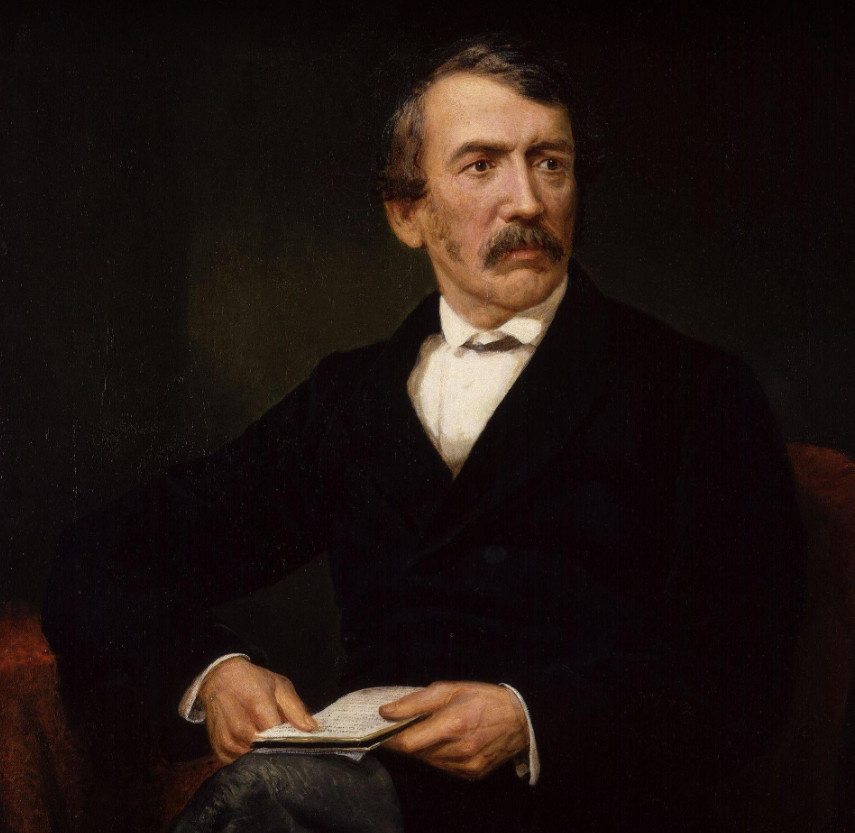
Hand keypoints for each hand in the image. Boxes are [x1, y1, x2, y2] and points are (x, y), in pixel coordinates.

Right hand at [198, 657, 317, 761]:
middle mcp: (240, 725)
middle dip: (277, 749)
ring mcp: (226, 738)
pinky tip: (252, 744)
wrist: (219, 678)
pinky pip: (238, 763)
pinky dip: (247, 757)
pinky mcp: (218, 747)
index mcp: (258, 705)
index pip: (278, 736)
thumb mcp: (280, 686)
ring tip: (266, 740)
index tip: (298, 741)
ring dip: (262, 754)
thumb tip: (312, 729)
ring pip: (252, 759)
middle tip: (282, 742)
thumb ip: (296, 709)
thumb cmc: (253, 681)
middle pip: (265, 750)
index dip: (290, 741)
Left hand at [379, 681, 528, 779]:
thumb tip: (386, 712)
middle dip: (408, 738)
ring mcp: (465, 765)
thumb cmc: (483, 698)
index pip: (407, 742)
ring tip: (433, 729)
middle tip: (409, 724)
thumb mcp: (450, 689)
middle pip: (416, 752)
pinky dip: (439, 755)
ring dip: (423, 747)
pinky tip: (448, 740)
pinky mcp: (471, 774)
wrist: (520, 719)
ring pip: (428, 761)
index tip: (380, 730)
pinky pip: (443, 767)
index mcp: (452, 725)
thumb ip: (415, 701)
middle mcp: (458, 750)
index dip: (390, 738)